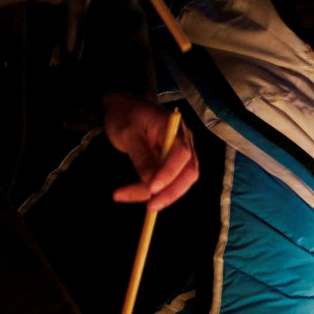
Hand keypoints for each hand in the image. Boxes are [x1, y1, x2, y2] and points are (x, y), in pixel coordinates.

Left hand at [103, 93, 197, 211]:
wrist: (125, 105)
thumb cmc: (124, 115)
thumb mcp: (127, 134)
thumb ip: (141, 157)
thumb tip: (150, 183)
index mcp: (173, 127)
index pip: (181, 154)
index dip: (169, 174)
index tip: (151, 189)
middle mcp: (185, 139)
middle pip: (189, 171)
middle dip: (171, 192)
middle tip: (149, 208)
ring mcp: (183, 149)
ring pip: (184, 179)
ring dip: (165, 194)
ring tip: (139, 202)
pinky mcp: (175, 160)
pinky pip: (174, 178)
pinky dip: (161, 190)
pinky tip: (142, 195)